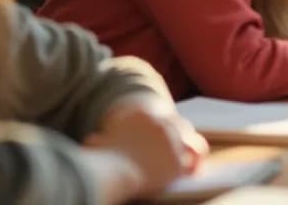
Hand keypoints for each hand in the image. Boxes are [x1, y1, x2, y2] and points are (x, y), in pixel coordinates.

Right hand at [86, 99, 207, 194]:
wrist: (110, 172)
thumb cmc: (98, 161)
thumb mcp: (97, 144)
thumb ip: (99, 141)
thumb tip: (91, 141)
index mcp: (143, 114)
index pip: (162, 116)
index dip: (166, 126)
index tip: (165, 135)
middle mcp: (161, 123)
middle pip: (180, 125)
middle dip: (182, 136)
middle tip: (185, 145)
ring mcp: (172, 141)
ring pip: (192, 141)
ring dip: (194, 149)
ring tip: (196, 158)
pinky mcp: (178, 160)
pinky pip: (192, 163)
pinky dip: (195, 167)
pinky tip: (195, 173)